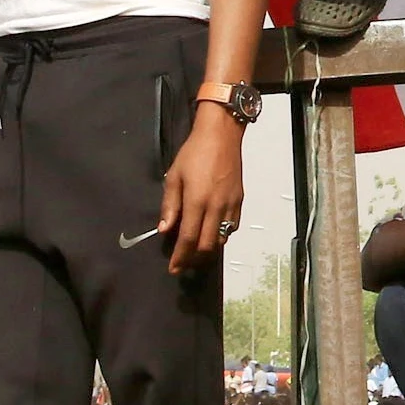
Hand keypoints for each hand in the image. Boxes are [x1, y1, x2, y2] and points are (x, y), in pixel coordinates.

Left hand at [157, 109, 245, 275]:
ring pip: (222, 239)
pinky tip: (212, 233)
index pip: (188, 238)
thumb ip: (170, 205)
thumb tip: (164, 229)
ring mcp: (231, 205)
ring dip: (208, 249)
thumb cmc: (194, 153)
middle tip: (183, 264)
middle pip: (207, 245)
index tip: (174, 269)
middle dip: (194, 259)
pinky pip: (232, 227)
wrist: (222, 136)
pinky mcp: (240, 200)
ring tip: (196, 251)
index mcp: (197, 201)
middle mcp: (216, 207)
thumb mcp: (174, 176)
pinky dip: (221, 235)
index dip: (181, 257)